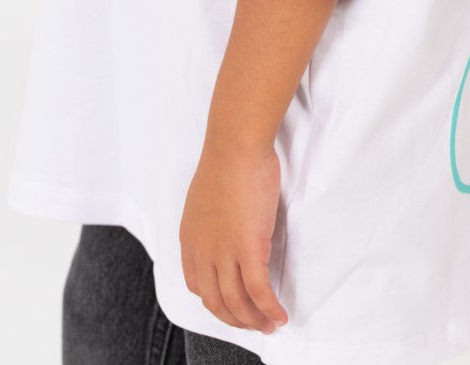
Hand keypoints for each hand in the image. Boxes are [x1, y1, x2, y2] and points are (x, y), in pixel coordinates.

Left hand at [179, 133, 289, 334]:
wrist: (235, 144)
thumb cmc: (227, 159)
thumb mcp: (207, 197)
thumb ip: (213, 221)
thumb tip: (229, 229)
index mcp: (190, 238)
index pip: (197, 285)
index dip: (216, 301)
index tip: (232, 305)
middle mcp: (202, 251)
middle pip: (215, 301)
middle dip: (235, 319)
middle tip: (254, 324)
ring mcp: (224, 252)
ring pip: (237, 302)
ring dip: (255, 320)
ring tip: (270, 325)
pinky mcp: (248, 248)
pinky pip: (259, 291)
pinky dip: (269, 309)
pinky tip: (280, 315)